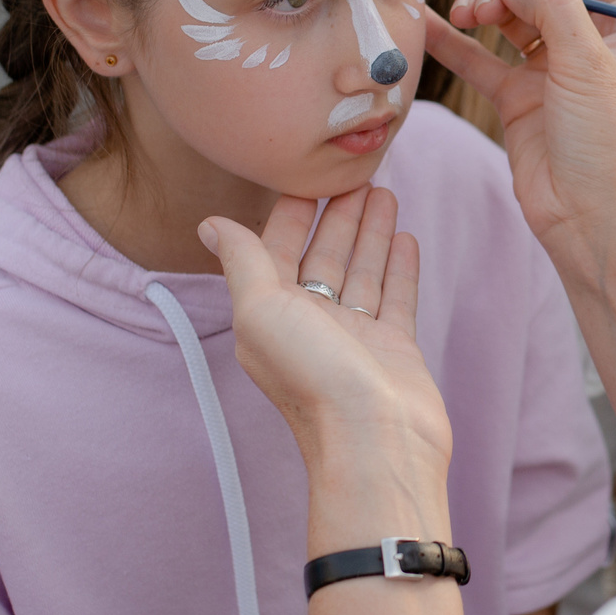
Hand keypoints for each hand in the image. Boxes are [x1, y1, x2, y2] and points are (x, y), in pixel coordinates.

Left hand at [198, 187, 453, 525]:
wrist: (375, 441)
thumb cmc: (313, 379)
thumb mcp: (261, 310)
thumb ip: (241, 262)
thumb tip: (209, 225)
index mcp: (270, 316)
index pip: (278, 251)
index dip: (292, 213)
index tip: (310, 174)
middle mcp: (310, 325)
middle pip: (324, 256)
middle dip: (338, 215)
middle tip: (358, 173)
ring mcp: (354, 337)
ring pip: (361, 271)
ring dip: (370, 232)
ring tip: (385, 191)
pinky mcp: (393, 349)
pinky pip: (395, 297)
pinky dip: (399, 267)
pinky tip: (406, 237)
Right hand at [429, 0, 615, 264]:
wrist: (591, 222)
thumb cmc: (608, 147)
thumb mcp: (589, 65)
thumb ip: (554, 6)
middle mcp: (594, 44)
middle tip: (481, 4)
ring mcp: (555, 71)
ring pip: (512, 18)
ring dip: (483, 7)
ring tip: (464, 15)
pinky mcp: (521, 98)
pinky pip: (482, 60)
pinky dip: (455, 42)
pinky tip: (427, 26)